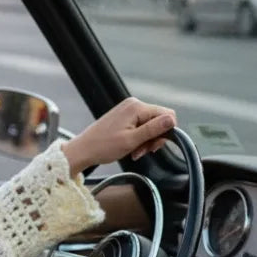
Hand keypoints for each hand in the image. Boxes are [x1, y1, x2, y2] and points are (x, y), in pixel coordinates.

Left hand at [60, 97, 176, 175]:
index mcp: (136, 107)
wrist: (83, 150)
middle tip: (142, 151)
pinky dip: (138, 139)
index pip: (167, 115)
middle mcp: (133, 104)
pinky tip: (131, 148)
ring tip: (135, 152)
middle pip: (159, 120)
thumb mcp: (132, 140)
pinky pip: (140, 127)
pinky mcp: (124, 117)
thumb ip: (153, 129)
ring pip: (150, 125)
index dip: (166, 133)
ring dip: (146, 141)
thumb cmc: (103, 146)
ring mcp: (128, 110)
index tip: (154, 147)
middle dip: (154, 138)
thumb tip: (172, 120)